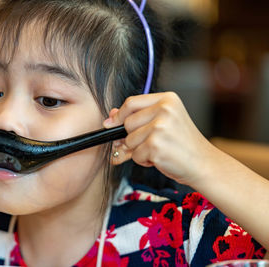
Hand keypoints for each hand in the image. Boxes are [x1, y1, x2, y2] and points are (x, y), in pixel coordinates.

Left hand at [103, 92, 217, 186]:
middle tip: (148, 144)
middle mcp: (164, 110)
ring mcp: (160, 127)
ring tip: (159, 150)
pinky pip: (135, 155)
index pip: (131, 102)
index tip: (111, 124)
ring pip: (129, 140)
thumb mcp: (162, 124)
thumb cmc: (182, 145)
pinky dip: (144, 160)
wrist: (204, 164)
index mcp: (167, 99)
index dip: (119, 115)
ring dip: (138, 150)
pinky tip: (160, 158)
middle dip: (131, 137)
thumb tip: (110, 117)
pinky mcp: (156, 145)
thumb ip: (137, 118)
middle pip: (127, 123)